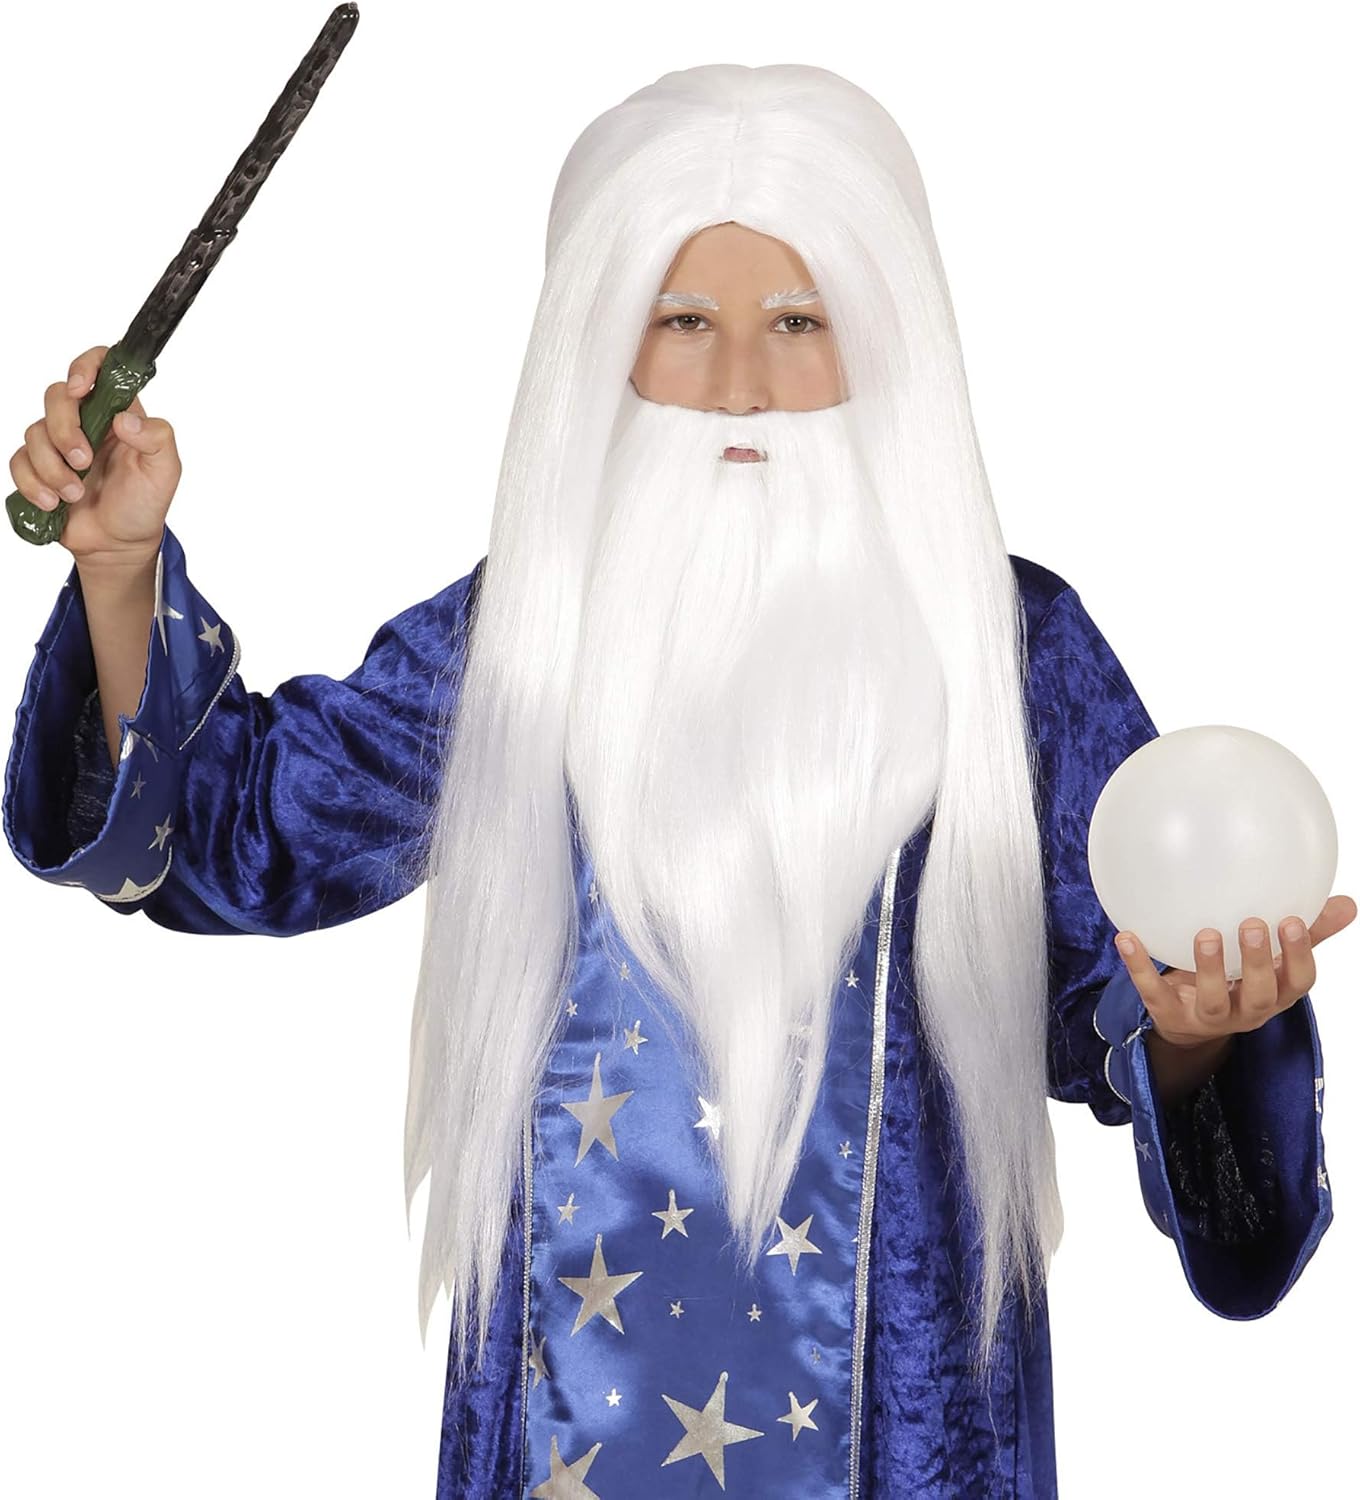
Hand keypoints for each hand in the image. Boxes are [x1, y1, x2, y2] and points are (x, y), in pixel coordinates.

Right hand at [8, 344, 180, 568]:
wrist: (119, 545)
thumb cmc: (145, 504)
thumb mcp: (166, 471)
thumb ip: (157, 438)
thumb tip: (125, 419)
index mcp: (118, 412)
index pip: (100, 366)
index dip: (85, 366)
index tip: (79, 388)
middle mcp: (87, 421)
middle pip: (55, 396)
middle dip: (64, 429)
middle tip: (83, 461)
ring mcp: (59, 443)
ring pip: (34, 432)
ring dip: (52, 467)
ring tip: (74, 494)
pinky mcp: (38, 467)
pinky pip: (18, 462)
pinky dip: (33, 483)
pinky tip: (53, 502)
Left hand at [1114, 895, 1356, 1048]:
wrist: (1189, 1023)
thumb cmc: (1239, 980)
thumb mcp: (1271, 960)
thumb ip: (1305, 932)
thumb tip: (1347, 902)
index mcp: (1274, 995)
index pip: (1298, 983)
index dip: (1297, 956)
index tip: (1291, 921)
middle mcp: (1245, 1011)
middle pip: (1258, 995)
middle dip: (1257, 962)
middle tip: (1250, 925)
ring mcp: (1206, 1017)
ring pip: (1211, 999)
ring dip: (1207, 967)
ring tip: (1205, 933)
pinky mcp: (1168, 1014)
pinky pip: (1152, 991)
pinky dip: (1138, 965)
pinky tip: (1126, 936)